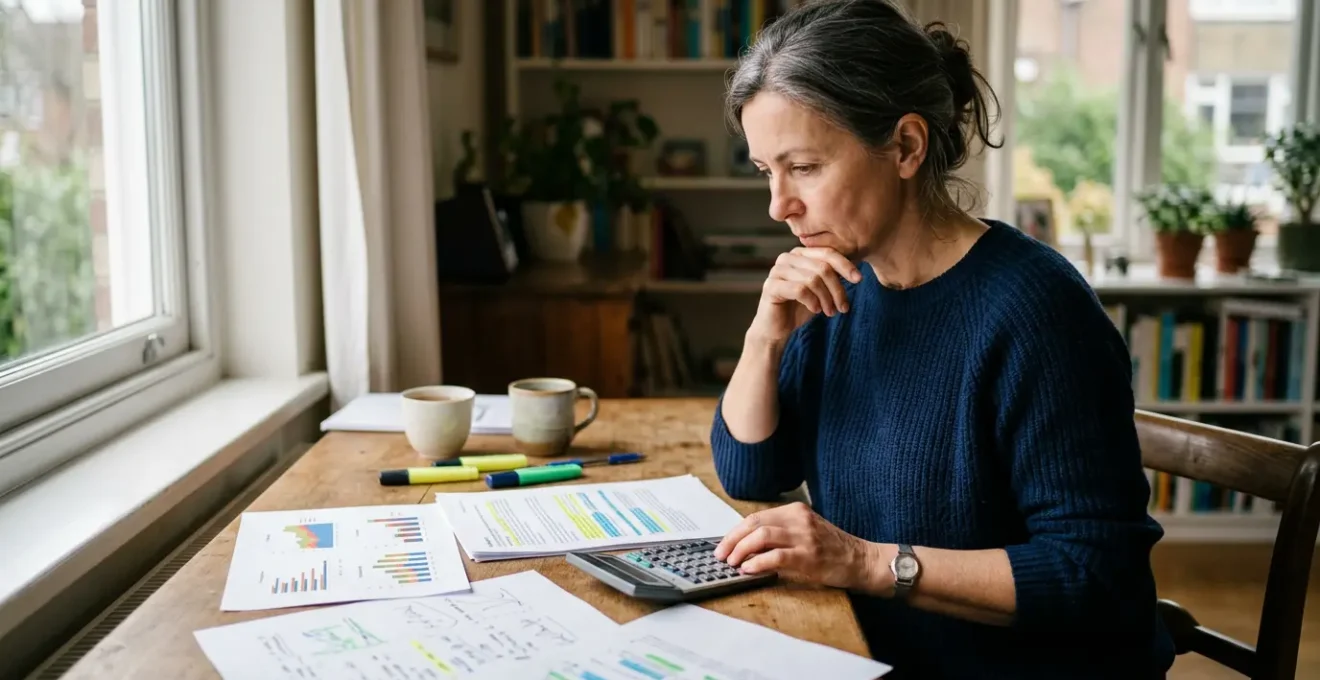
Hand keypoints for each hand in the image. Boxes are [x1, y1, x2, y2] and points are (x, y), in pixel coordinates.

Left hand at [712, 502, 883, 590]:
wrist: (861, 560)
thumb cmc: (832, 549)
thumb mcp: (805, 532)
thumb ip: (780, 534)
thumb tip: (747, 545)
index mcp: (795, 511)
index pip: (756, 517)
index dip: (736, 531)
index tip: (724, 544)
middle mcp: (798, 519)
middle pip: (754, 523)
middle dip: (732, 539)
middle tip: (721, 554)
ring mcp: (804, 536)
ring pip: (761, 536)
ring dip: (741, 550)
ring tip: (733, 562)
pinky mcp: (808, 555)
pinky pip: (775, 556)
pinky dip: (757, 563)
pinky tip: (748, 569)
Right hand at [746, 247, 861, 345]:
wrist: (777, 328)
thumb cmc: (800, 307)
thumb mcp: (821, 290)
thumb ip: (832, 277)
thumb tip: (856, 272)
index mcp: (800, 254)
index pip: (827, 253)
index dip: (845, 265)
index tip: (859, 279)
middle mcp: (787, 258)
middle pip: (822, 267)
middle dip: (837, 289)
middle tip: (843, 308)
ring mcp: (777, 271)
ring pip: (812, 279)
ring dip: (826, 299)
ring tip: (830, 312)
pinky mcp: (771, 286)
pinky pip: (800, 290)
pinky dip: (813, 302)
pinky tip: (815, 310)